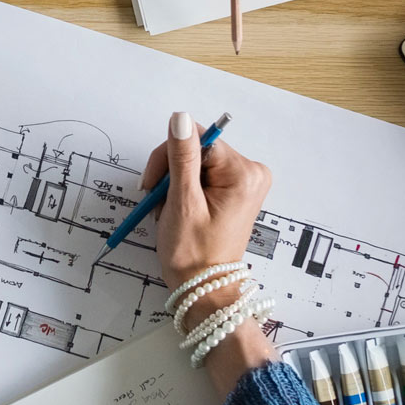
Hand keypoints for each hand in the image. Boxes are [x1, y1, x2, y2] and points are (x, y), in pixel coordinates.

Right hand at [141, 112, 269, 286]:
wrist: (203, 287)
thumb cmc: (193, 254)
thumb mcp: (183, 202)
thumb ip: (181, 157)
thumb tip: (180, 117)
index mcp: (244, 173)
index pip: (197, 139)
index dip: (169, 157)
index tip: (153, 185)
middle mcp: (251, 172)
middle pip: (197, 148)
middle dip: (170, 174)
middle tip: (158, 203)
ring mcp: (244, 182)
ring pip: (195, 162)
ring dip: (173, 184)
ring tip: (168, 211)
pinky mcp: (235, 190)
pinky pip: (202, 175)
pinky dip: (183, 190)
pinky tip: (178, 209)